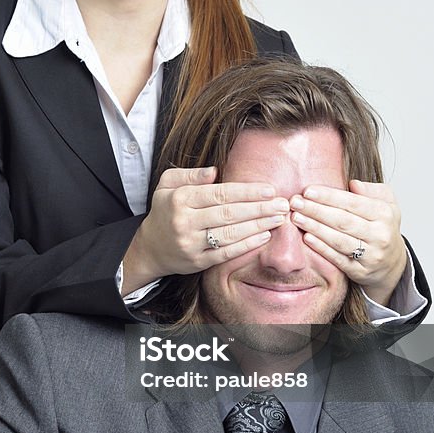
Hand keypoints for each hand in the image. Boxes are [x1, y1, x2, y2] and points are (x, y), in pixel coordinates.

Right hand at [122, 166, 288, 294]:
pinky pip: (226, 253)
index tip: (269, 190)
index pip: (220, 194)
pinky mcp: (198, 262)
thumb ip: (190, 174)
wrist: (151, 248)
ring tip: (278, 218)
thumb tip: (215, 170)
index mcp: (180, 199)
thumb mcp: (168, 185)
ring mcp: (191, 244)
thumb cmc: (166, 210)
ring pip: (230, 234)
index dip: (247, 192)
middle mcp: (185, 222)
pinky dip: (247, 245)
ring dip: (258, 226)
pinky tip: (264, 236)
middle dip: (259, 209)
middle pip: (229, 214)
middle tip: (283, 204)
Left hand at [289, 180, 407, 306]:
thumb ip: (371, 190)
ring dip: (315, 228)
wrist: (391, 261)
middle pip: (343, 221)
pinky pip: (337, 258)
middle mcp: (380, 235)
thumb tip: (353, 184)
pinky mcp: (360, 271)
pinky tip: (306, 237)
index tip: (307, 190)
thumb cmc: (382, 226)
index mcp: (385, 214)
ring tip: (296, 217)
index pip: (353, 202)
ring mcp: (371, 255)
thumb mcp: (386, 202)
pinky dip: (321, 247)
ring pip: (338, 240)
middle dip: (316, 210)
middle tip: (295, 202)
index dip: (328, 196)